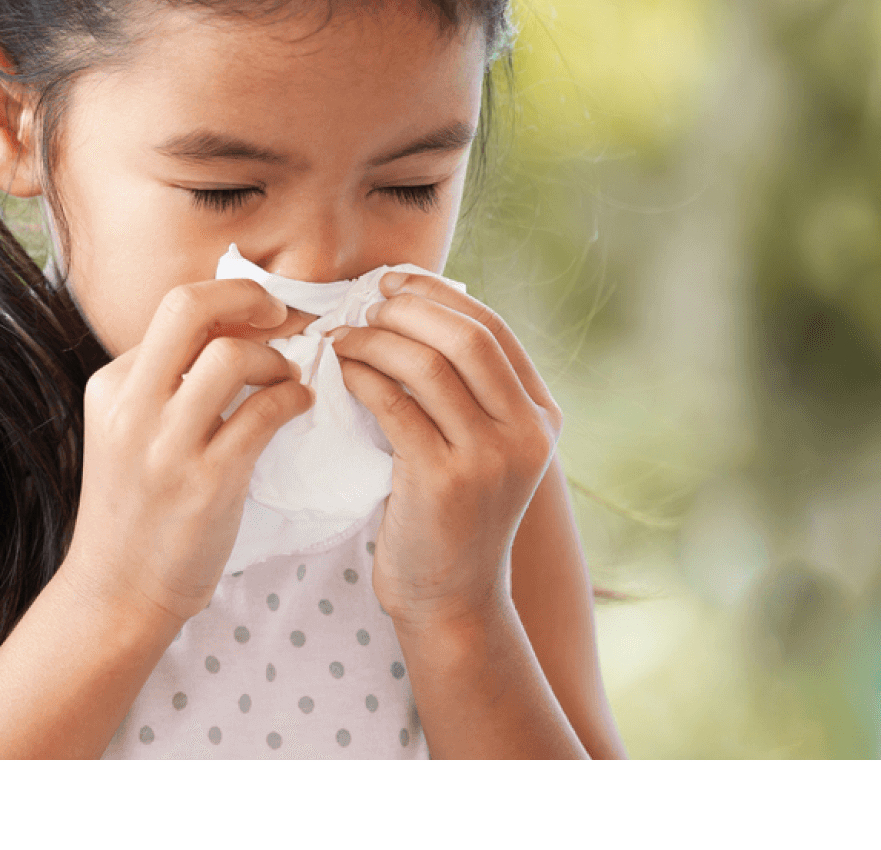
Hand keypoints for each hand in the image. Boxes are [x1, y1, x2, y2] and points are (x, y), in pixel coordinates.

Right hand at [60, 279, 315, 634]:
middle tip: (280, 313)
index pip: (172, 313)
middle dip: (248, 295)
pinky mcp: (205, 484)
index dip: (228, 303)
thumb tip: (228, 328)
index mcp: (109, 387)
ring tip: (289, 377)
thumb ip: (161, 385)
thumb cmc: (134, 510)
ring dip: (276, 359)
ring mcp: (166, 447)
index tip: (259, 316)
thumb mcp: (125, 433)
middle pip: (188, 306)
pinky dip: (293, 399)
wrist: (118, 591)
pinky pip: (262, 414)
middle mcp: (130, 408)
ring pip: (230, 355)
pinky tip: (299, 406)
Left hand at [327, 272, 563, 636]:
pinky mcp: (444, 480)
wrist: (451, 599)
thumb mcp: (478, 448)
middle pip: (465, 337)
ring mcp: (489, 458)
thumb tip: (413, 311)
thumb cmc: (449, 516)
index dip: (438, 293)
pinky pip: (394, 404)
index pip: (493, 328)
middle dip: (406, 309)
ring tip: (341, 338)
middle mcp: (526, 433)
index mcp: (541, 417)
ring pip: (427, 365)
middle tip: (363, 305)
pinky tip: (340, 372)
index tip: (392, 281)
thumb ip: (465, 391)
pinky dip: (361, 377)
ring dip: (374, 339)